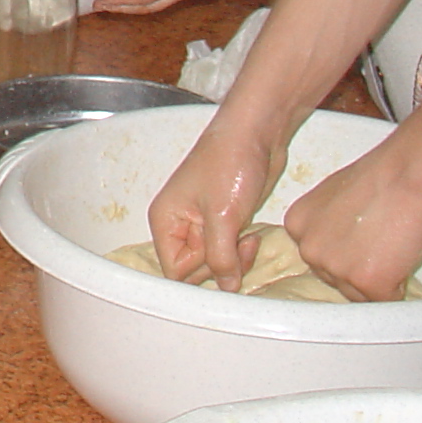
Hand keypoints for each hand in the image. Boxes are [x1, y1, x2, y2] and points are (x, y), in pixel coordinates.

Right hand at [149, 119, 284, 290]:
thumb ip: (221, 258)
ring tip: (248, 239)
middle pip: (195, 269)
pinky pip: (228, 250)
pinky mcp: (223, 220)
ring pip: (215, 262)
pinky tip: (252, 235)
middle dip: (221, 264)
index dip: (201, 272)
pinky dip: (242, 250)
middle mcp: (179, 225)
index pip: (175, 271)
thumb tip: (227, 288)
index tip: (225, 261)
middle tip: (240, 244)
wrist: (257, 134)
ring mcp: (202, 223)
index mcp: (165, 221)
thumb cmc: (231, 166)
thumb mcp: (224, 217)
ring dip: (235, 258)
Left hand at [282, 146, 421, 301]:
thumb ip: (329, 224)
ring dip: (378, 281)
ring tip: (394, 248)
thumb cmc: (382, 177)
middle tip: (382, 245)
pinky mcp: (367, 283)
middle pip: (334, 280)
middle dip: (359, 270)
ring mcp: (336, 269)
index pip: (317, 258)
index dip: (345, 253)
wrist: (407, 174)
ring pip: (358, 294)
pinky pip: (385, 299)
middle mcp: (309, 249)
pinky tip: (403, 258)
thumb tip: (339, 241)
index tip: (361, 241)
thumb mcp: (335, 198)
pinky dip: (398, 287)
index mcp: (298, 225)